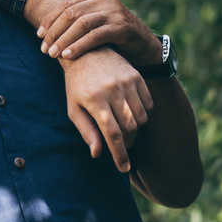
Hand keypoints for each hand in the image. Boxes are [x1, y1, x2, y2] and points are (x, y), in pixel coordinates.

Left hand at [38, 0, 162, 63]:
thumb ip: (83, 3)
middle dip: (54, 32)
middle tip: (44, 49)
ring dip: (63, 40)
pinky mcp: (120, 27)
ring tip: (53, 54)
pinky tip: (68, 56)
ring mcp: (113, 11)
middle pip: (71, 13)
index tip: (39, 35)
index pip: (66, 4)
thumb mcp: (98, 13)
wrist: (143, 42)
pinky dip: (79, 46)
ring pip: (80, 24)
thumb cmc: (114, 29)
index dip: (50, 19)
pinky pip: (94, 36)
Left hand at [62, 47, 152, 172]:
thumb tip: (97, 153)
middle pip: (130, 128)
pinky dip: (143, 114)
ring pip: (141, 118)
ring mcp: (126, 82)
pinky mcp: (136, 77)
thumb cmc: (76, 85)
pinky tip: (130, 113)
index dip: (119, 154)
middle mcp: (112, 89)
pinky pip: (148, 105)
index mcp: (94, 99)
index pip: (112, 134)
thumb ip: (86, 131)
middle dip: (127, 143)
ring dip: (135, 130)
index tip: (123, 168)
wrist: (87, 52)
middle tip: (120, 146)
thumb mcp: (74, 108)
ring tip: (123, 128)